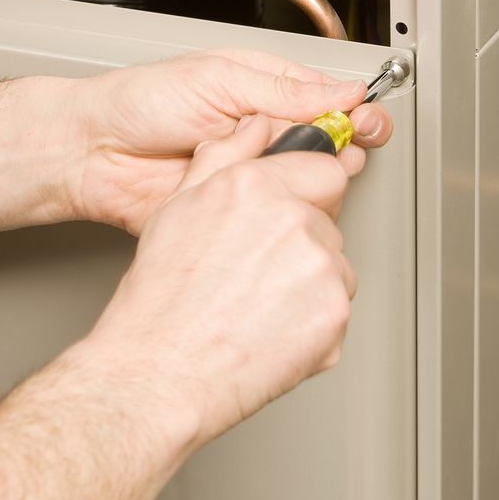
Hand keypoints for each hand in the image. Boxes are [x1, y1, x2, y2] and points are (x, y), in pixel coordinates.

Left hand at [67, 49, 392, 233]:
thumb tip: (341, 90)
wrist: (93, 153)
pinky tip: (283, 199)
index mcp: (264, 91)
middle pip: (327, 143)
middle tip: (347, 147)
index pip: (328, 99)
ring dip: (317, 179)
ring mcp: (252, 173)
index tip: (366, 121)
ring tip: (307, 169)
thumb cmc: (140, 103)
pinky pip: (274, 216)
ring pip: (307, 183)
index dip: (354, 111)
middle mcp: (263, 132)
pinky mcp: (237, 210)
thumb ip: (282, 91)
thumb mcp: (217, 80)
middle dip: (345, 145)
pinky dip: (285, 212)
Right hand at [85, 114, 358, 445]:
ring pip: (336, 267)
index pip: (324, 170)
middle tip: (256, 274)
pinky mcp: (335, 314)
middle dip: (303, 244)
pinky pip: (337, 310)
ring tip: (258, 306)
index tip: (292, 215)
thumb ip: (225, 155)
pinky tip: (271, 330)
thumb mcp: (178, 207)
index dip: (307, 194)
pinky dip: (314, 324)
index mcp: (256, 187)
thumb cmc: (161, 301)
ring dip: (309, 284)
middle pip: (328, 222)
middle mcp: (294, 220)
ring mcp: (320, 268)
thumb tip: (254, 127)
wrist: (161, 372)